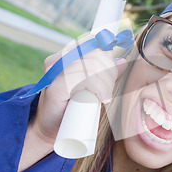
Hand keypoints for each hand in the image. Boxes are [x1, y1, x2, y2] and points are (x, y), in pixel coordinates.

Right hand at [18, 37, 127, 171]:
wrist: (50, 129)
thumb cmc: (71, 108)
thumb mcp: (93, 87)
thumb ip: (105, 73)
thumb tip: (122, 62)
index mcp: (66, 55)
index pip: (93, 41)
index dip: (107, 54)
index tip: (112, 72)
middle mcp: (59, 59)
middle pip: (96, 54)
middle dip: (109, 72)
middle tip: (108, 90)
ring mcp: (55, 71)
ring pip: (93, 65)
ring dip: (106, 83)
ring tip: (104, 97)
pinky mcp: (56, 86)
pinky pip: (85, 78)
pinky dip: (99, 88)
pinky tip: (100, 98)